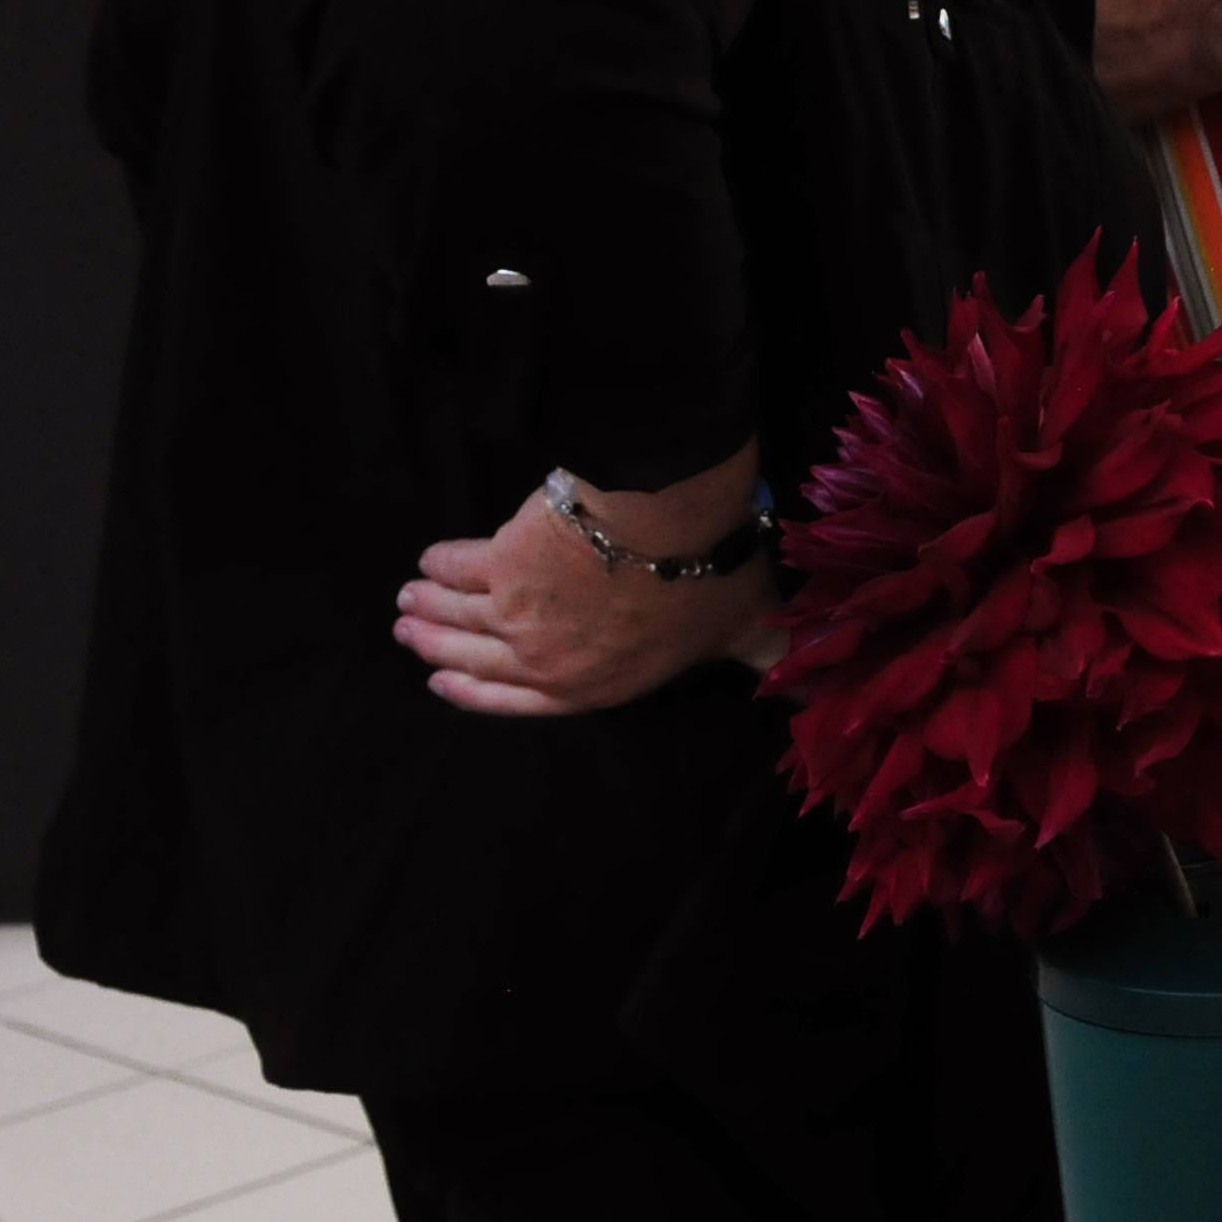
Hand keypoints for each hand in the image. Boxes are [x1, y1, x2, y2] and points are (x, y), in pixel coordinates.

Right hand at [393, 478, 779, 717]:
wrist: (668, 521)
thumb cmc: (711, 578)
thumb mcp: (745, 628)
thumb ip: (765, 658)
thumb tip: (814, 690)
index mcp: (597, 684)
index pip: (522, 701)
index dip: (477, 695)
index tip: (442, 682)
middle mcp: (546, 658)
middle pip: (475, 656)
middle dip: (438, 645)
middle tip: (410, 632)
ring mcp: (515, 615)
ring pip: (456, 614)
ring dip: (427, 607)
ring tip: (407, 598)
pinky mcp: (498, 564)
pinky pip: (457, 566)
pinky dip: (440, 562)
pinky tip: (430, 558)